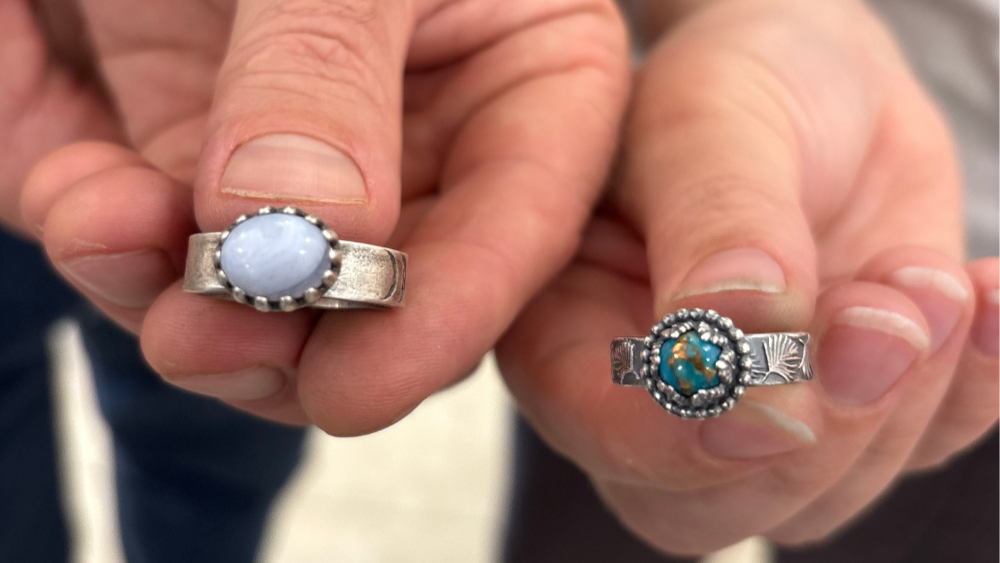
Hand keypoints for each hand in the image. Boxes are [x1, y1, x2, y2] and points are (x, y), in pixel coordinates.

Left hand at [11, 0, 629, 427]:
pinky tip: (84, 203)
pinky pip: (148, 230)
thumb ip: (331, 68)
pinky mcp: (182, 153)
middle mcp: (418, 134)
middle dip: (293, 334)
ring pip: (262, 292)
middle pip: (385, 289)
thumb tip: (305, 234)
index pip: (520, 218)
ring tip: (113, 245)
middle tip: (210, 342)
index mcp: (521, 69)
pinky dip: (101, 230)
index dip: (451, 312)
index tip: (362, 384)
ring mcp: (297, 154)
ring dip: (181, 299)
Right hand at [497, 0, 998, 553]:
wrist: (818, 73)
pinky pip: (924, 447)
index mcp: (571, 326)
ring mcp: (755, 411)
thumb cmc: (732, 81)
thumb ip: (717, 228)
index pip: (604, 431)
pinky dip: (975, 386)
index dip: (685, 435)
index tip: (778, 380)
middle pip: (713, 506)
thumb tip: (736, 337)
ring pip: (826, 497)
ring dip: (905, 400)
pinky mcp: (850, 404)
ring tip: (927, 279)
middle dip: (815, 437)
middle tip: (882, 319)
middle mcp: (652, 394)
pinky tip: (984, 298)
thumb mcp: (708, 123)